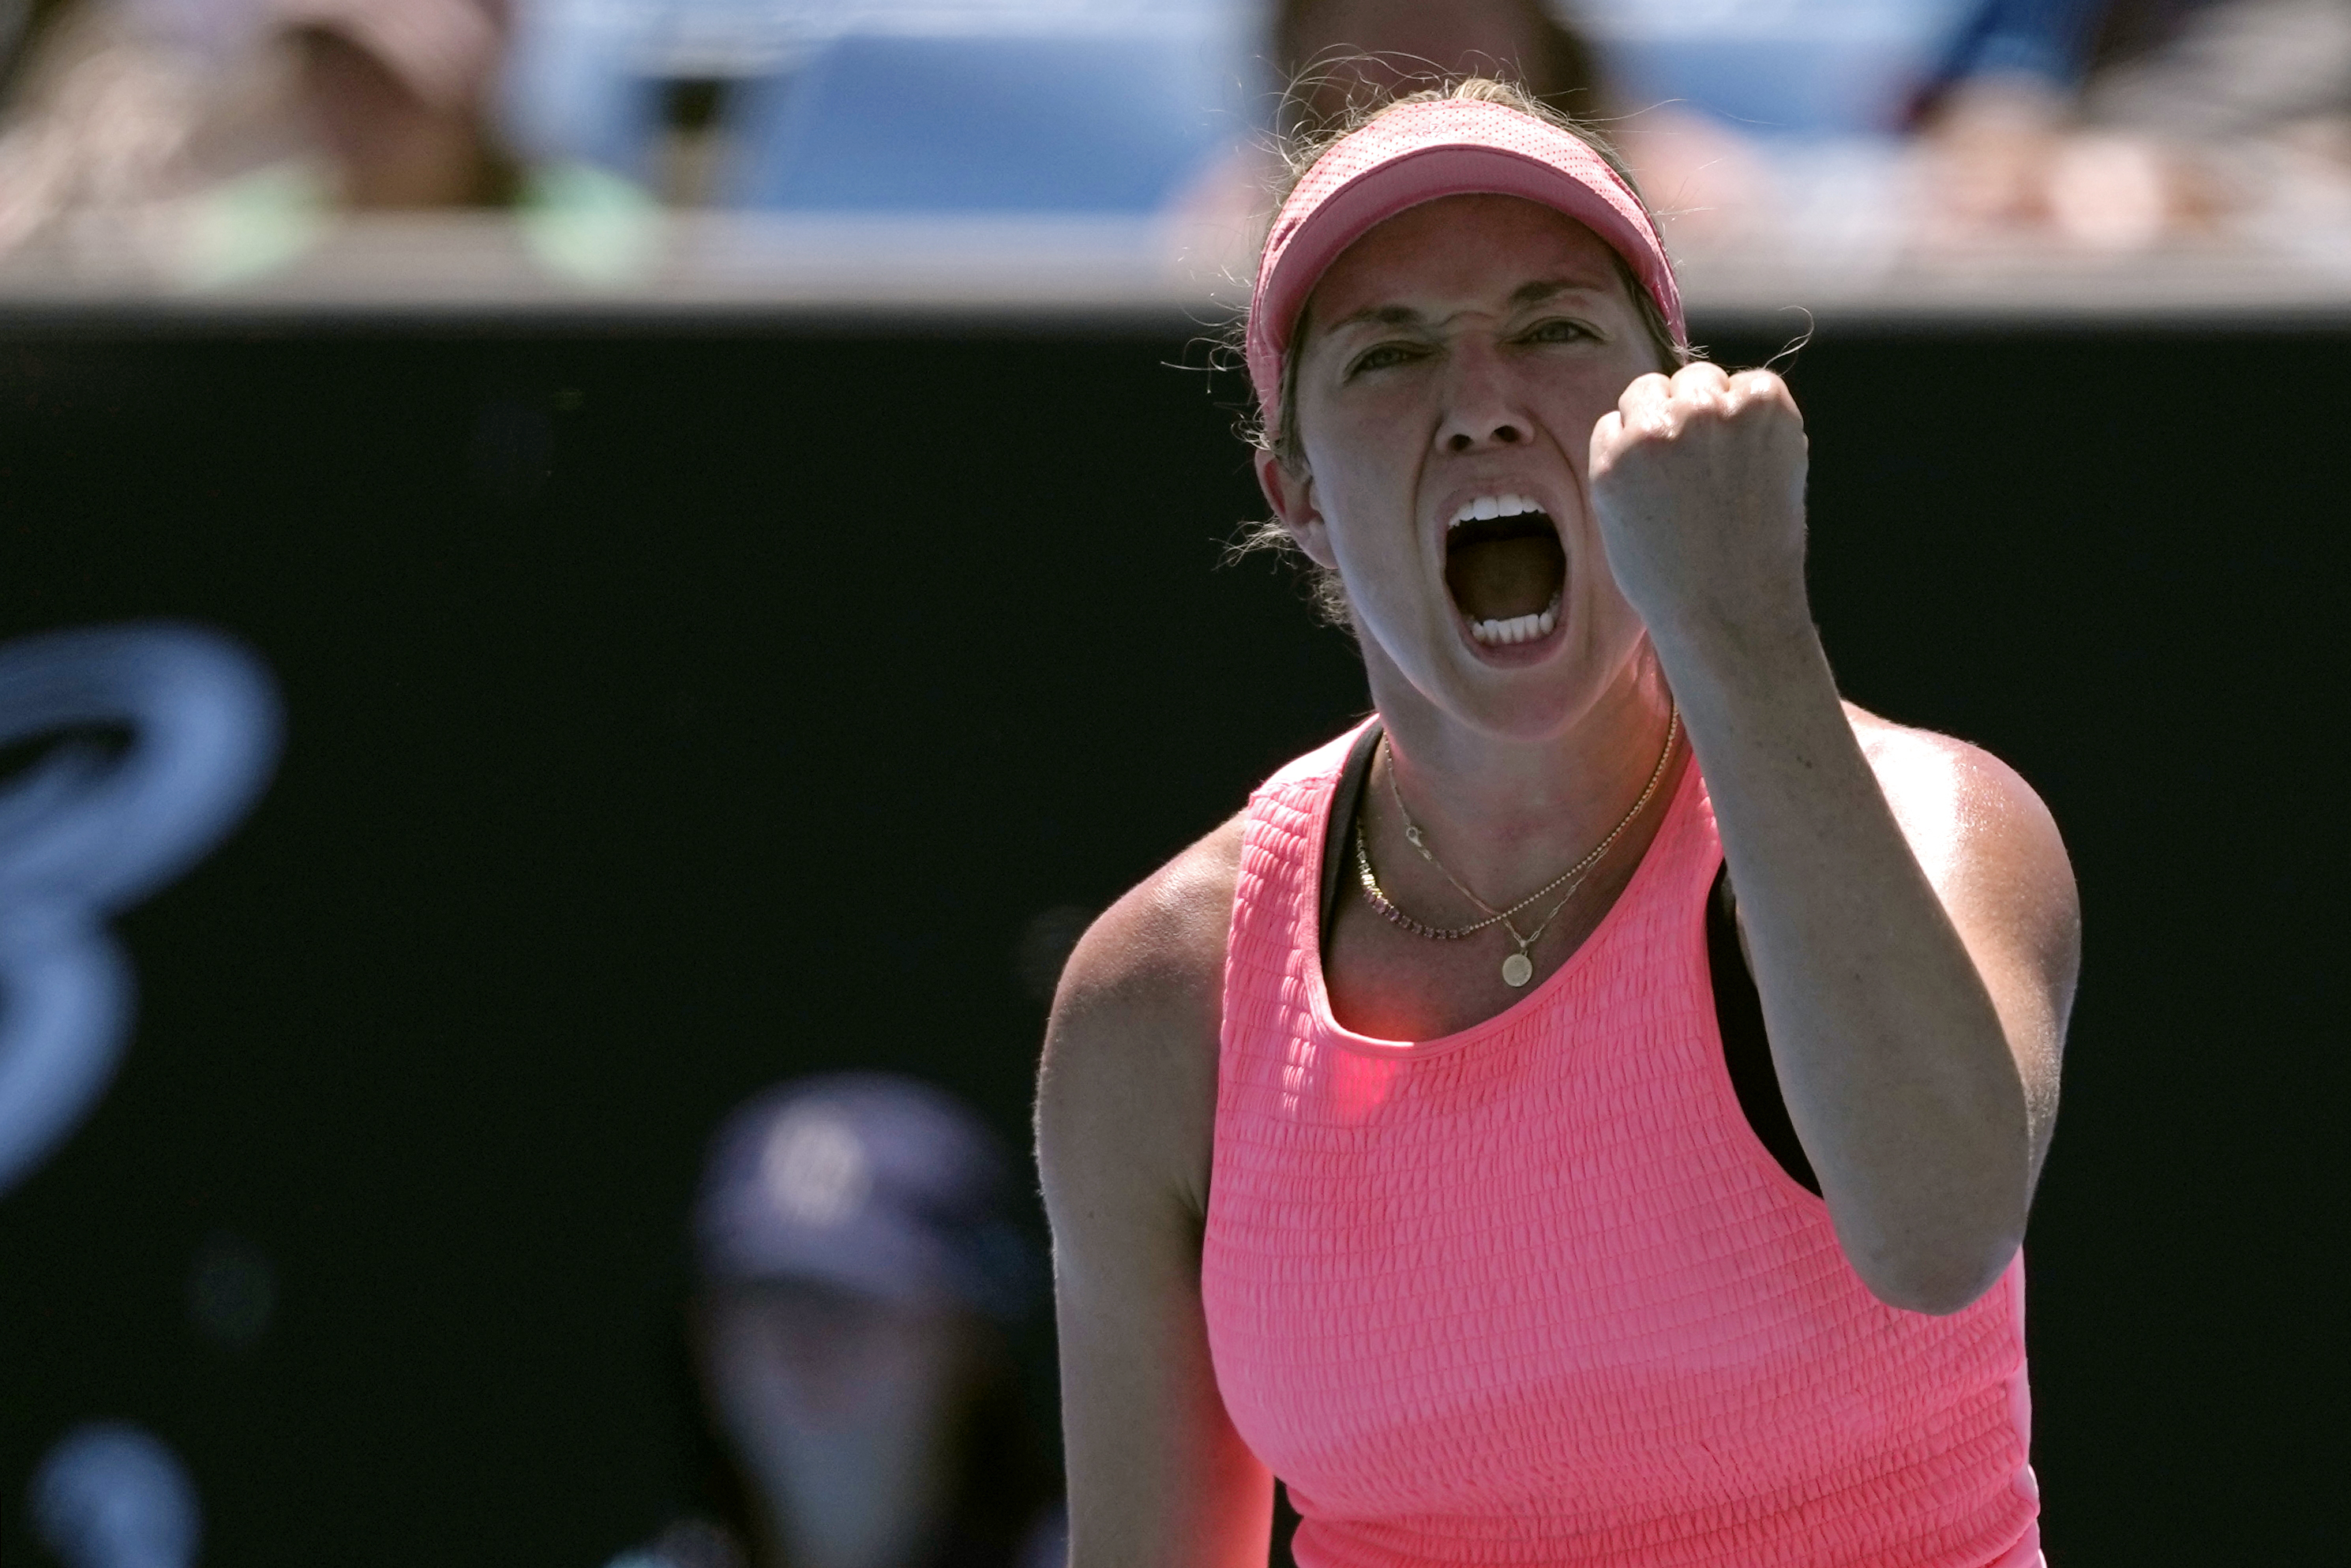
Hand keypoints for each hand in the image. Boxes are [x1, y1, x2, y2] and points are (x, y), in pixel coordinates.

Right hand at [1587, 363, 1810, 658]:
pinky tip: (1762, 454)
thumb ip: (1624, 461)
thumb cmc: (1674, 580)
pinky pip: (1757, 384)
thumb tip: (1657, 418)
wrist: (1733, 612)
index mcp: (1613, 455)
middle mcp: (1657, 427)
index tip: (1664, 472)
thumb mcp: (1616, 518)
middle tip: (1701, 466)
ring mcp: (1712, 414)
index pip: (1621, 415)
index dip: (1644, 442)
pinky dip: (1761, 410)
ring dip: (1717, 406)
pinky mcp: (1763, 409)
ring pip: (1704, 379)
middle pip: (1658, 387)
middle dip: (1675, 416)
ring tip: (1733, 462)